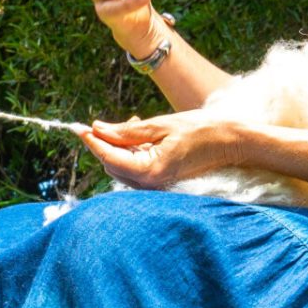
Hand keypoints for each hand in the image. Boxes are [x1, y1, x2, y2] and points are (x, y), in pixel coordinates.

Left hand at [80, 110, 238, 188]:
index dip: (91, 141)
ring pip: (121, 167)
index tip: (77, 126)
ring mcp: (155, 185)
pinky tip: (139, 134)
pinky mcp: (160, 181)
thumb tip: (97, 129)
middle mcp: (149, 184)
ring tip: (132, 123)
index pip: (108, 157)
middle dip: (103, 143)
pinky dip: (131, 151)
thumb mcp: (159, 125)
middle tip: (100, 122)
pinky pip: (135, 168)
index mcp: (149, 171)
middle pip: (111, 164)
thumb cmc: (199, 130)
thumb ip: (126, 131)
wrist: (230, 142)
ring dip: (119, 146)